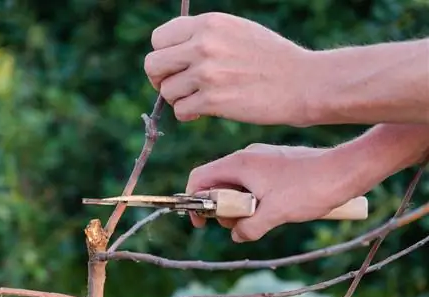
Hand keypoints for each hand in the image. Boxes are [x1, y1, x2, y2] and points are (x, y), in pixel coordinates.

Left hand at [144, 12, 312, 125]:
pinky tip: (202, 111)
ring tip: (198, 99)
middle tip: (176, 85)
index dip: (163, 55)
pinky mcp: (213, 101)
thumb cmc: (271, 58)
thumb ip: (203, 36)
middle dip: (160, 78)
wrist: (302, 82)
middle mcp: (203, 45)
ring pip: (166, 91)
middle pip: (152, 64)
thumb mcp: (237, 31)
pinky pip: (180, 110)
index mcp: (208, 23)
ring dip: (178, 99)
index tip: (173, 66)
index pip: (159, 39)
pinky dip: (188, 114)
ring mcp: (207, 73)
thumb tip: (172, 53)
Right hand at [185, 144, 362, 242]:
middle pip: (217, 183)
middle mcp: (246, 157)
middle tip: (238, 225)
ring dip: (240, 206)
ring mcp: (261, 159)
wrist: (345, 170)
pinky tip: (273, 210)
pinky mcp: (275, 163)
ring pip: (237, 185)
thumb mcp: (274, 214)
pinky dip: (254, 199)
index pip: (199, 178)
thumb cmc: (309, 188)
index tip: (202, 222)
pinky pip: (253, 183)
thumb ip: (249, 227)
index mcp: (239, 164)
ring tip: (259, 220)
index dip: (194, 200)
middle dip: (222, 208)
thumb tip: (236, 235)